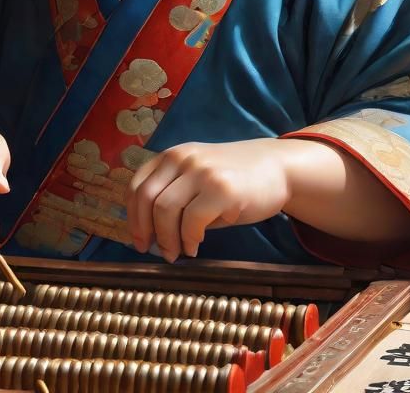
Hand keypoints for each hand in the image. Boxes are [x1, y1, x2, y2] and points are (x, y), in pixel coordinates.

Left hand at [126, 139, 291, 261]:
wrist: (277, 168)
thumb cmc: (234, 179)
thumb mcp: (196, 179)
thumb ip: (175, 197)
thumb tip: (151, 233)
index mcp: (172, 156)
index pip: (137, 185)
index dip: (133, 216)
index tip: (138, 240)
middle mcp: (182, 158)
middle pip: (147, 198)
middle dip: (146, 231)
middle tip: (155, 252)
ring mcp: (201, 171)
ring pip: (165, 209)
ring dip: (167, 238)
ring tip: (177, 253)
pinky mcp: (221, 188)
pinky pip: (192, 219)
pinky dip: (189, 239)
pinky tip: (195, 246)